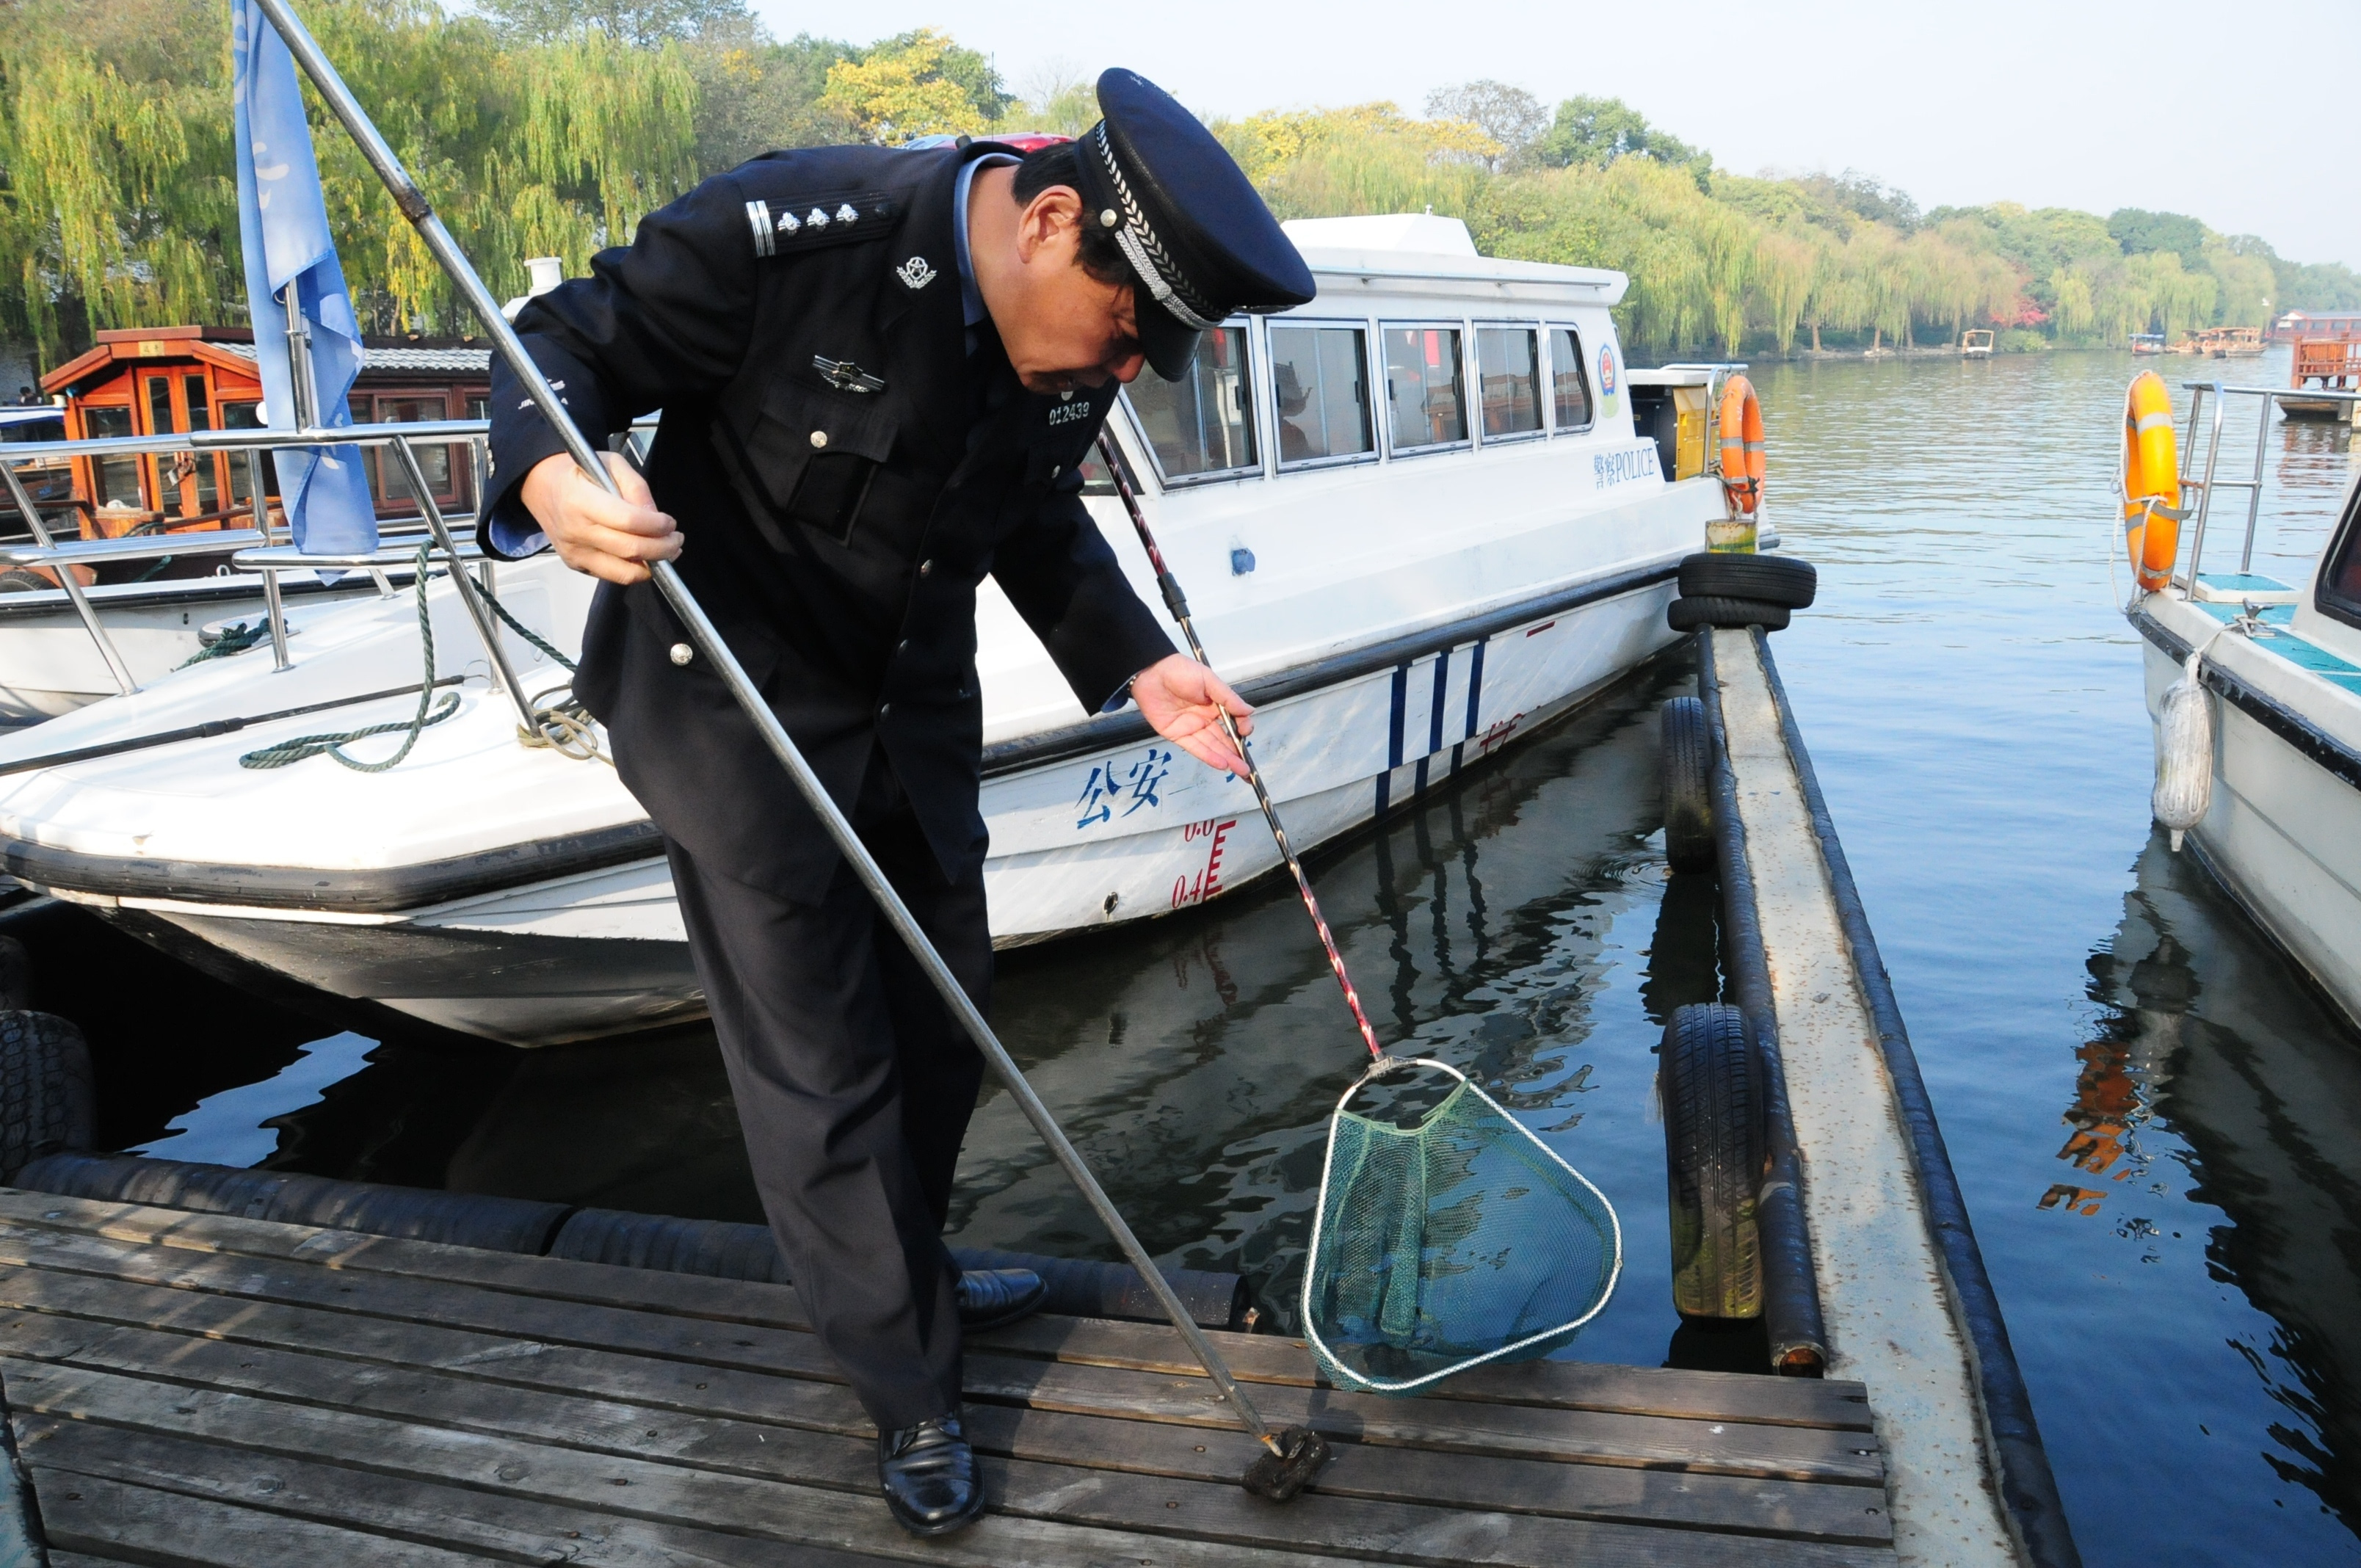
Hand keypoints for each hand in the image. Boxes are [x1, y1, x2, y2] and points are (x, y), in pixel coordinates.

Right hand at [518, 450, 681, 584]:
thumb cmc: (577, 472)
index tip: (670, 522)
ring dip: (653, 565)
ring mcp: (574, 552)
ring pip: (624, 572)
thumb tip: (655, 516)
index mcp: (580, 500)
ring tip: (667, 550)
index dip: (656, 525)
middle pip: (631, 550)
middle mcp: (576, 531)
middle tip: (676, 539)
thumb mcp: (610, 464)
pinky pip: (613, 575)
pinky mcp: (576, 565)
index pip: (628, 521)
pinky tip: (644, 555)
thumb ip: (636, 488)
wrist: (540, 487)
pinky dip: (634, 569)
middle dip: (663, 548)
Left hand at [1131, 653, 1253, 776]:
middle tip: (1247, 767)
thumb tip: (1249, 710)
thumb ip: (1229, 698)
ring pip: (1212, 746)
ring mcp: (1191, 727)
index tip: (1245, 732)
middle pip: (1224, 739)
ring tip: (1240, 770)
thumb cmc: (1179, 670)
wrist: (1151, 672)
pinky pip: (1195, 748)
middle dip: (1236, 753)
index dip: (1241, 728)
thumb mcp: (1209, 680)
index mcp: (1214, 704)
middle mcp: (1204, 717)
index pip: (1233, 721)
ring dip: (1226, 759)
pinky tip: (1221, 764)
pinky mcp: (1177, 734)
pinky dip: (1209, 757)